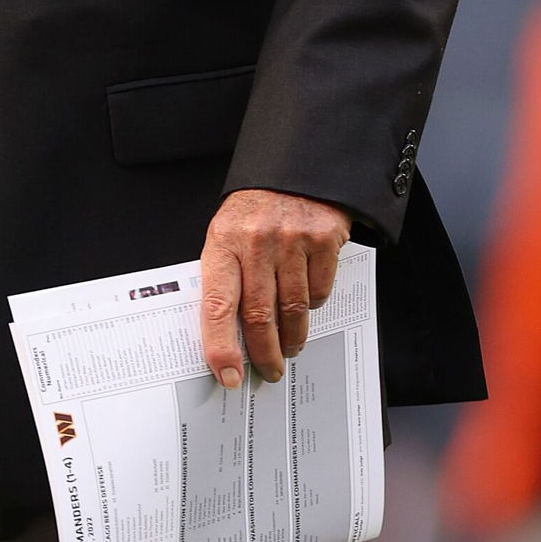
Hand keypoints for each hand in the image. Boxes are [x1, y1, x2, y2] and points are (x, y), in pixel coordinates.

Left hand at [200, 189, 350, 387]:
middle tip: (268, 371)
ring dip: (292, 338)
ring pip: (293, 310)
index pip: (217, 305)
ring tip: (289, 346)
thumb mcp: (228, 233)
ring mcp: (291, 240)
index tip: (227, 374)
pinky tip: (307, 302)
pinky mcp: (323, 239)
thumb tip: (226, 333)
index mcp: (223, 242)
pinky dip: (313, 304)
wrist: (295, 167)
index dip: (221, 346)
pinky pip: (319, 291)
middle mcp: (256, 241)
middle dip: (264, 354)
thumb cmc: (255, 209)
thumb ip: (227, 276)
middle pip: (260, 316)